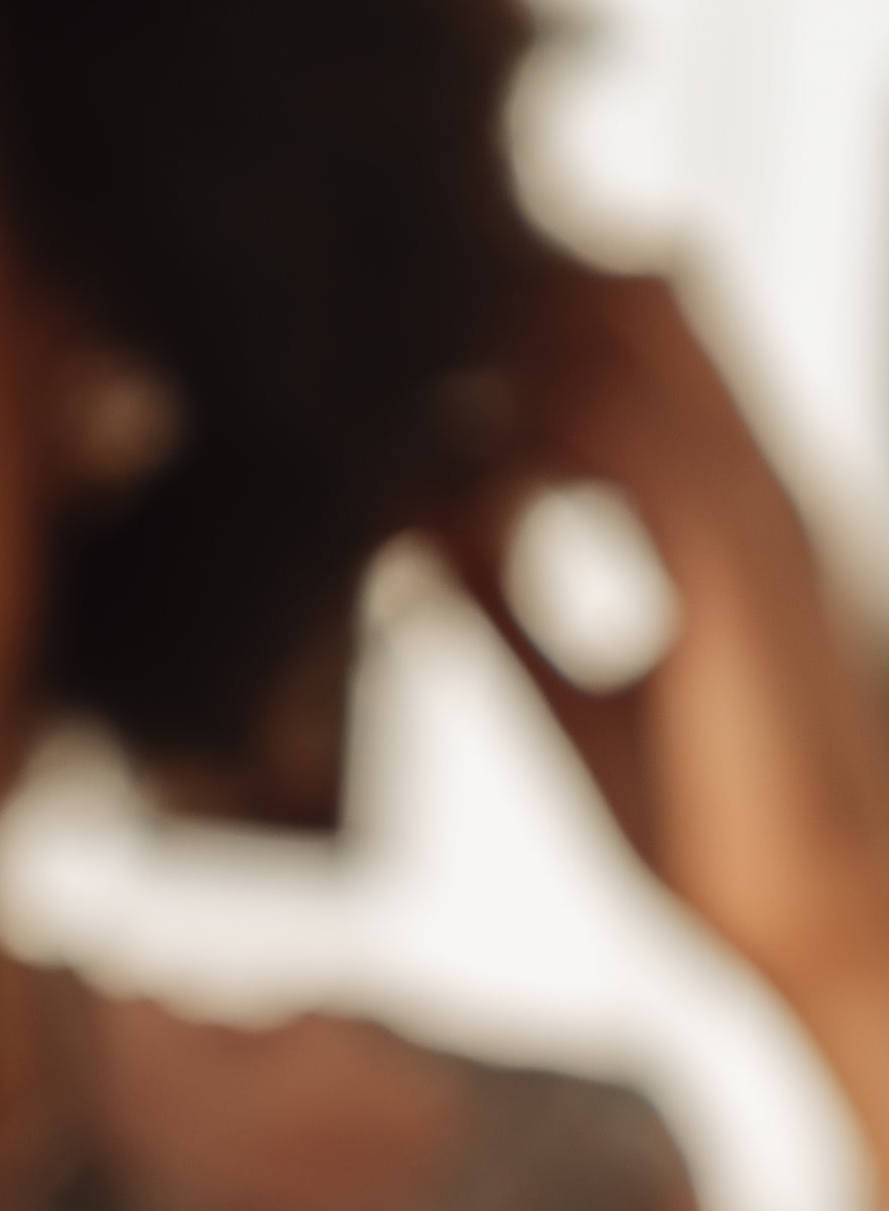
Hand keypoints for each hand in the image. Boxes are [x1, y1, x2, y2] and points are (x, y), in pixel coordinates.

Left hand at [444, 272, 888, 1174]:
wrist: (829, 926)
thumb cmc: (719, 834)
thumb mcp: (577, 707)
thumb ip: (502, 613)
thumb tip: (413, 532)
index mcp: (718, 506)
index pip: (633, 324)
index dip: (515, 307)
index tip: (396, 350)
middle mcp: (743, 476)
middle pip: (631, 283)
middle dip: (504, 292)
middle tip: (381, 353)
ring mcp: (747, 504)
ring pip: (631, 319)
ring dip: (505, 340)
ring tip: (398, 399)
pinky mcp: (732, 565)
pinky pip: (624, 439)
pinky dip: (524, 438)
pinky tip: (444, 484)